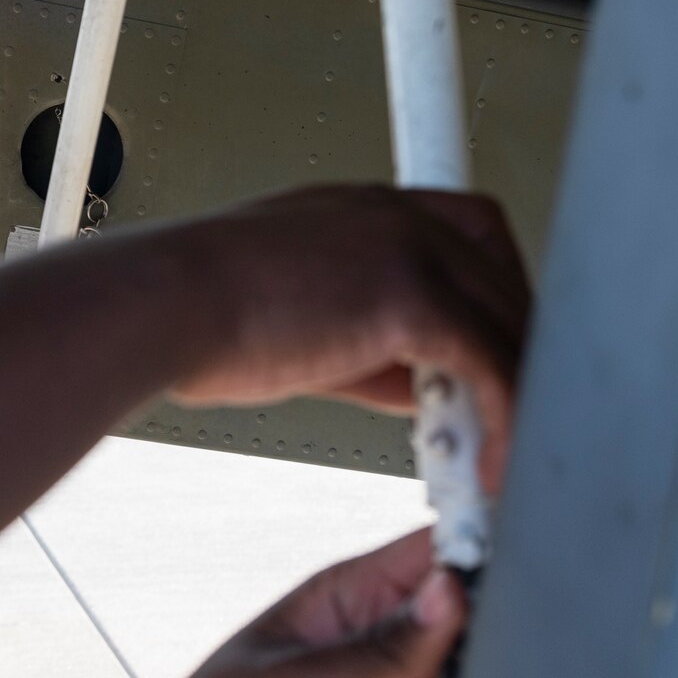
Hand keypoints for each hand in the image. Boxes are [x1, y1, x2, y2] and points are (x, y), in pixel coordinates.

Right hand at [170, 185, 529, 490]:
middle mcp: (396, 217)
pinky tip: (487, 465)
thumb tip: (419, 389)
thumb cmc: (200, 314)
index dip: (492, 299)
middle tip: (500, 417)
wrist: (161, 305)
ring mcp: (410, 249)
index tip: (488, 354)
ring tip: (495, 456)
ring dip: (515, 396)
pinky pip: (493, 366)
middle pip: (506, 281)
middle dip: (515, 353)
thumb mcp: (302, 319)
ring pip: (510, 324)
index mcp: (366, 212)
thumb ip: (371, 345)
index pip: (471, 238)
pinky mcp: (412, 298)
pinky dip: (504, 422)